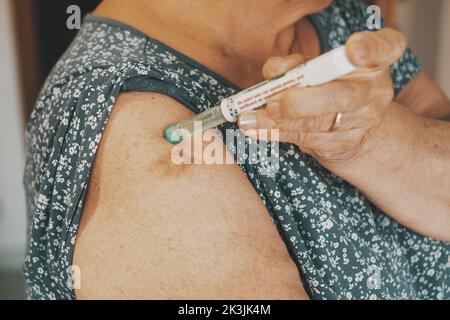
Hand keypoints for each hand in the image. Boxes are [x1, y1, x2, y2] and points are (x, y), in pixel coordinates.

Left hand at [238, 28, 406, 169]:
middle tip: (273, 104)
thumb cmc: (330, 85)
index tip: (354, 50)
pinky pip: (306, 140)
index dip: (371, 48)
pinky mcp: (343, 145)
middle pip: (344, 97)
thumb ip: (297, 64)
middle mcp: (374, 92)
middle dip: (303, 102)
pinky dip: (276, 134)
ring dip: (278, 123)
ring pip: (317, 124)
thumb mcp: (318, 67)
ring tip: (248, 119)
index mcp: (373, 62)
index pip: (386, 47)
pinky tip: (255, 130)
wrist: (352, 127)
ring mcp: (361, 122)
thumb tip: (272, 71)